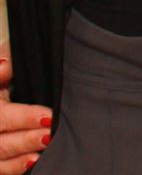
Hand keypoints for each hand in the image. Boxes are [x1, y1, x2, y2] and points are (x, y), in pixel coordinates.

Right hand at [0, 43, 52, 172]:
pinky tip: (33, 162)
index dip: (24, 117)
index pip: (1, 116)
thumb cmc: (5, 78)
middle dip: (25, 139)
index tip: (47, 116)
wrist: (5, 97)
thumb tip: (5, 65)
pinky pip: (0, 169)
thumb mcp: (2, 69)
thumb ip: (3, 64)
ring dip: (20, 157)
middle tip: (50, 135)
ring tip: (42, 151)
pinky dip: (15, 167)